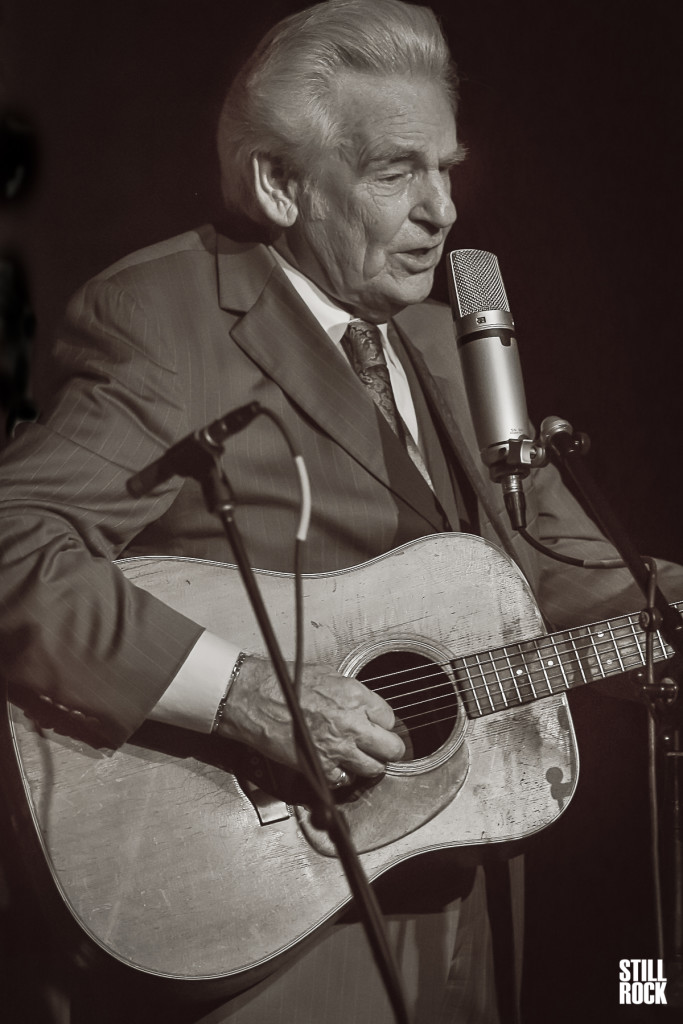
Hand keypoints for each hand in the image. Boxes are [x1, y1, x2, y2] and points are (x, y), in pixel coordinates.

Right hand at [214, 655, 404, 783]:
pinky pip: (344, 780)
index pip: (389, 718)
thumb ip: (350, 693)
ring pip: (373, 768)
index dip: (383, 724)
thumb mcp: (326, 675)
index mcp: (355, 696)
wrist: (254, 697)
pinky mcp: (320, 765)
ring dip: (369, 765)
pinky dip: (342, 776)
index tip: (378, 726)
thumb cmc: (284, 682)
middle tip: (383, 750)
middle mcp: (352, 722)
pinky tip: (336, 766)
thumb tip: (362, 705)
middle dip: (389, 749)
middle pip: (391, 747)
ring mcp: (338, 747)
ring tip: (362, 760)